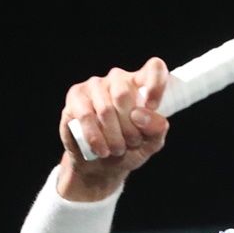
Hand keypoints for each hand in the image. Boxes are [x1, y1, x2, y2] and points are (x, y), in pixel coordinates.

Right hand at [60, 57, 171, 179]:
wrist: (99, 165)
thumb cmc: (128, 148)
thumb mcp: (151, 143)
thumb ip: (157, 129)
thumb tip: (141, 115)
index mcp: (142, 84)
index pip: (154, 67)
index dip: (156, 85)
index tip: (153, 107)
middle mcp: (118, 79)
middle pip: (125, 94)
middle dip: (130, 127)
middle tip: (131, 143)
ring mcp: (96, 85)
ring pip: (106, 109)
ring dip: (114, 136)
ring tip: (117, 149)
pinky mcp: (76, 96)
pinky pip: (86, 116)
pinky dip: (96, 137)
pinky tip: (101, 150)